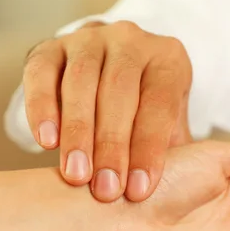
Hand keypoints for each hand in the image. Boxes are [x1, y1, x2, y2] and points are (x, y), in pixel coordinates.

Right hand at [22, 21, 192, 201]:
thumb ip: (181, 153)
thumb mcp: (171, 125)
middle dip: (112, 145)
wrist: (108, 76)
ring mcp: (88, 39)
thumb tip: (187, 191)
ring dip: (77, 131)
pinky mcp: (50, 46)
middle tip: (106, 189)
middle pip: (119, 90)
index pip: (160, 103)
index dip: (149, 148)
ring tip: (76, 174)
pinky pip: (41, 73)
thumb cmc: (145, 114)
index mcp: (167, 58)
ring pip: (81, 81)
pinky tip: (46, 142)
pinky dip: (42, 107)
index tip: (138, 190)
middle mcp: (130, 40)